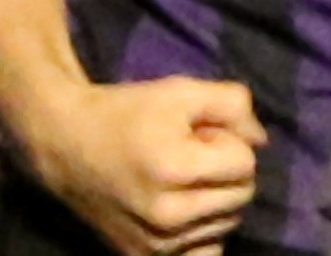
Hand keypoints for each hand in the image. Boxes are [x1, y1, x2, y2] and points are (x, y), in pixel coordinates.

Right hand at [29, 75, 266, 255]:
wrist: (69, 145)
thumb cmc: (128, 112)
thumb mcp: (181, 90)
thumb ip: (232, 106)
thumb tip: (260, 142)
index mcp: (175, 169)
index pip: (245, 164)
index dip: (230, 139)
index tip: (201, 131)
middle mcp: (168, 216)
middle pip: (241, 196)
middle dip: (226, 168)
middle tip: (192, 150)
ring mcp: (157, 246)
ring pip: (227, 224)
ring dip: (216, 197)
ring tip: (181, 175)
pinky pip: (205, 253)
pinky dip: (204, 232)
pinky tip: (185, 208)